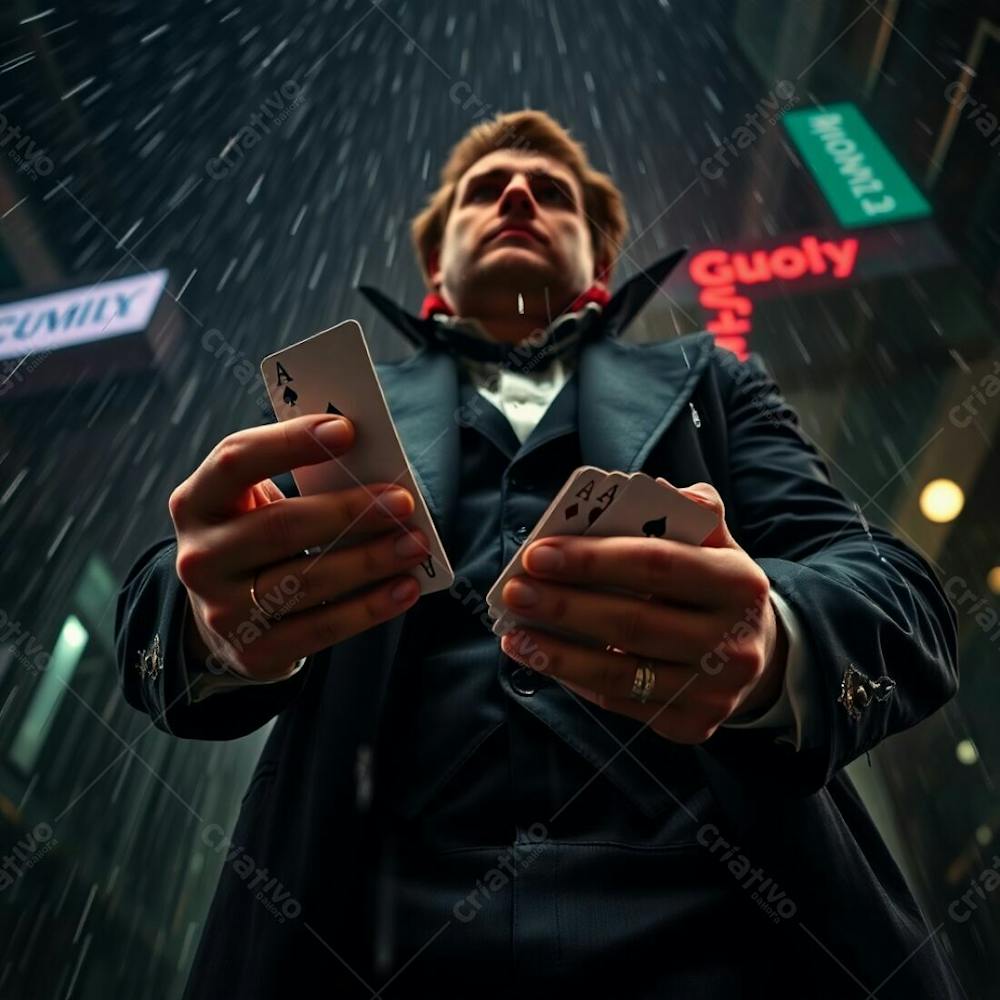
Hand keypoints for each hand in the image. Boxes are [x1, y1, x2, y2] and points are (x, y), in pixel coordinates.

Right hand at [169, 413, 430, 680]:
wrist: (221, 618)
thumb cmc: (254, 539)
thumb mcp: (255, 504)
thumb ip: (300, 483)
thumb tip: (375, 471)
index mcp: (196, 502)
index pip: (235, 460)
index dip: (290, 442)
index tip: (348, 431)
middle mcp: (199, 557)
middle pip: (281, 526)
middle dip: (349, 512)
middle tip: (403, 502)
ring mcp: (222, 610)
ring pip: (307, 582)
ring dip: (371, 561)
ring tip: (414, 544)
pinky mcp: (254, 652)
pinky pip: (322, 628)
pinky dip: (370, 608)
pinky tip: (406, 588)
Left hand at [499, 481, 788, 743]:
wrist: (756, 652)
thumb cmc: (713, 584)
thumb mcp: (715, 543)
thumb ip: (689, 510)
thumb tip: (656, 490)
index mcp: (740, 584)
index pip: (657, 566)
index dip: (593, 560)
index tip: (538, 554)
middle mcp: (733, 644)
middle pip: (632, 623)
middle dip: (564, 606)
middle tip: (514, 592)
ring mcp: (714, 693)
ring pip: (619, 674)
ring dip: (557, 652)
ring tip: (514, 633)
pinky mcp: (691, 727)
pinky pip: (619, 701)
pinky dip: (574, 679)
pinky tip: (541, 658)